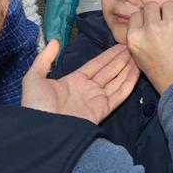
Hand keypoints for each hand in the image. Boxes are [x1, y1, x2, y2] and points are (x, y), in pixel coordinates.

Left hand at [22, 39, 138, 122]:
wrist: (42, 131)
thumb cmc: (37, 105)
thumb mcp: (33, 79)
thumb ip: (44, 59)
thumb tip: (54, 41)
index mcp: (73, 82)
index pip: (96, 65)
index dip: (108, 55)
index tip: (121, 45)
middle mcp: (87, 89)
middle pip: (109, 71)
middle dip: (121, 59)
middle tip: (133, 46)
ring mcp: (96, 99)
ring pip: (117, 80)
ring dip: (127, 68)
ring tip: (138, 55)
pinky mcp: (103, 110)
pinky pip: (119, 94)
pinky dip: (129, 82)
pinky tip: (137, 70)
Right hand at [127, 1, 172, 91]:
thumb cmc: (163, 74)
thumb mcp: (140, 57)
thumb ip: (139, 38)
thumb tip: (143, 21)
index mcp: (134, 38)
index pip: (135, 15)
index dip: (143, 19)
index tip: (150, 24)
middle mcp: (149, 29)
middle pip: (151, 6)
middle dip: (157, 13)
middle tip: (163, 24)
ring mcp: (169, 24)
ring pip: (168, 5)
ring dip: (171, 13)